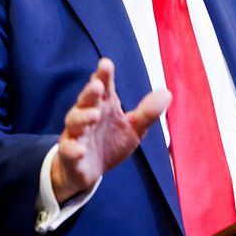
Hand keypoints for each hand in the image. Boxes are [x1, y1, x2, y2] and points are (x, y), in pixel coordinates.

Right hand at [50, 58, 171, 203]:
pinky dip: (73, 149)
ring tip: (94, 115)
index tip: (106, 64)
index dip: (103, 75)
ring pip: (75, 121)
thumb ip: (147, 112)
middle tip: (97, 85)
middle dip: (90, 92)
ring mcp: (76, 134)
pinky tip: (80, 150)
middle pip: (86, 100)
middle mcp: (87, 115)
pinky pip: (69, 150)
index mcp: (104, 105)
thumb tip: (167, 93)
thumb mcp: (133, 128)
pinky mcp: (70, 154)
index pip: (104, 86)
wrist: (87, 171)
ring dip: (83, 117)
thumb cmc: (110, 143)